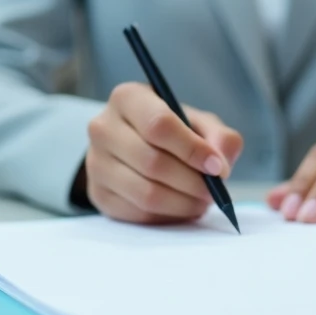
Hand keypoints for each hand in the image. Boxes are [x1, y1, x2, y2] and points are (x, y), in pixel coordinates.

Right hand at [84, 83, 242, 224]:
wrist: (135, 145)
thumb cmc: (172, 130)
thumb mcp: (198, 123)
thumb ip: (219, 137)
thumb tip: (220, 166)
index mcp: (127, 98)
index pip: (159, 124)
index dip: (192, 149)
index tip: (217, 167)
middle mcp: (103, 128)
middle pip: (152, 162)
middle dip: (191, 182)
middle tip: (214, 192)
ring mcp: (95, 163)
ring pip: (145, 193)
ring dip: (182, 203)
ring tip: (201, 201)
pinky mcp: (98, 194)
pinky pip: (138, 213)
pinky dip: (167, 216)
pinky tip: (181, 207)